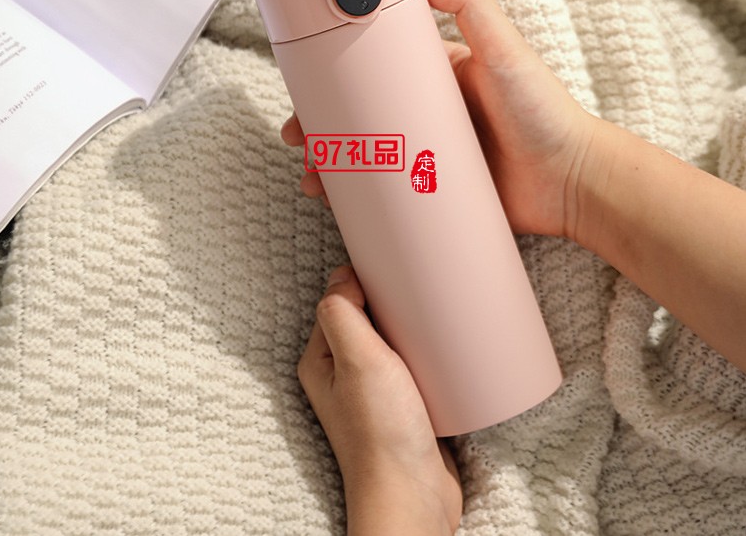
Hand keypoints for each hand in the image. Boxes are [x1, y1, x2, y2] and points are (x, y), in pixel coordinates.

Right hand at [283, 0, 596, 237]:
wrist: (573, 183)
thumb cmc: (545, 113)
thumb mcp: (506, 50)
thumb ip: (470, 3)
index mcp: (438, 77)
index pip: (375, 71)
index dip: (336, 79)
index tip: (308, 88)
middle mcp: (428, 114)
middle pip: (361, 118)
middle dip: (323, 130)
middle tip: (299, 140)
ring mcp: (430, 155)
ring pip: (368, 159)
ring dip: (334, 168)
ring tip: (314, 181)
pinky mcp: (436, 191)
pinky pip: (390, 195)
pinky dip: (361, 199)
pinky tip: (339, 206)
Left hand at [298, 266, 461, 535]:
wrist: (413, 494)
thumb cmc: (380, 433)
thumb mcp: (357, 361)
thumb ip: (343, 314)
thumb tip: (343, 275)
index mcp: (322, 359)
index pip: (339, 301)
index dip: (363, 281)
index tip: (391, 270)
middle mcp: (343, 373)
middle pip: (367, 318)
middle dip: (390, 302)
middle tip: (418, 291)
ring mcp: (373, 389)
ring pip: (392, 339)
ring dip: (411, 326)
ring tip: (433, 314)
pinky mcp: (401, 402)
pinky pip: (411, 363)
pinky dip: (425, 350)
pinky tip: (442, 345)